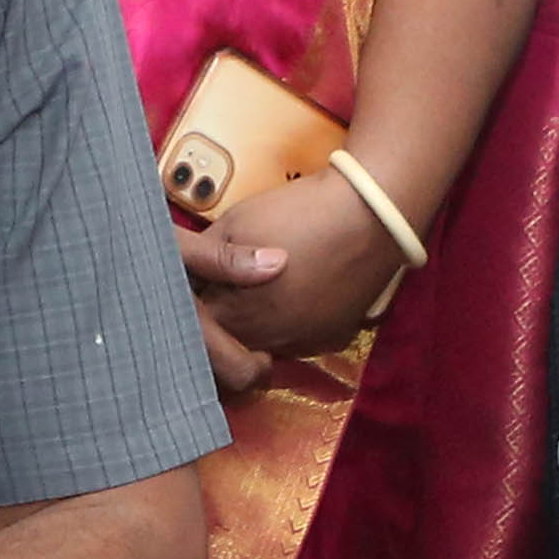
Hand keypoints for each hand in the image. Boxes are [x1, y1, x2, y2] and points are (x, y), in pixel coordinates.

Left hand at [185, 170, 400, 382]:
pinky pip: (303, 341)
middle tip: (230, 284)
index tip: (200, 282)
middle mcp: (272, 339)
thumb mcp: (235, 223)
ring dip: (259, 323)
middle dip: (226, 315)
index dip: (197, 301)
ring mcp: (307, 341)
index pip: (200, 325)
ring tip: (265, 288)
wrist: (369, 215)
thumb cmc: (298, 215)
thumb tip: (189, 271)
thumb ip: (207, 255)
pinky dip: (293, 325)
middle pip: (233, 341)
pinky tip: (296, 295)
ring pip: (268, 344)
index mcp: (240, 315)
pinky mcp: (334, 336)